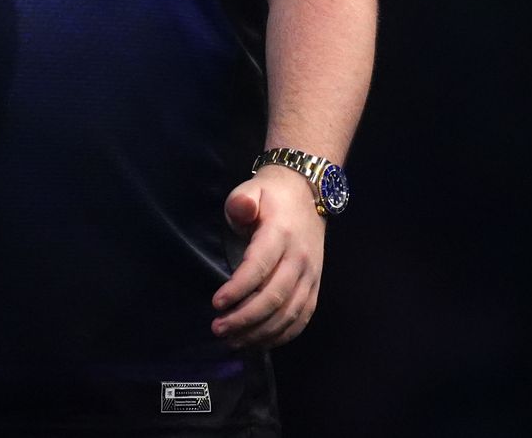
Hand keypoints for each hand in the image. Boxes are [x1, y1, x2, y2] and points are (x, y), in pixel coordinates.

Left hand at [210, 165, 326, 348]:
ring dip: (261, 332)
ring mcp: (310, 276)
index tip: (216, 303)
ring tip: (233, 340)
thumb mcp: (252, 190)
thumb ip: (243, 200)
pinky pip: (302, 317)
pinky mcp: (315, 287)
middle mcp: (299, 259)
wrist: (307, 196)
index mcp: (281, 234)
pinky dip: (283, 335)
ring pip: (289, 313)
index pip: (260, 267)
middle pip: (274, 296)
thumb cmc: (270, 197)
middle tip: (218, 328)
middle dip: (245, 318)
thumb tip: (242, 208)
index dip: (238, 288)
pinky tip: (260, 342)